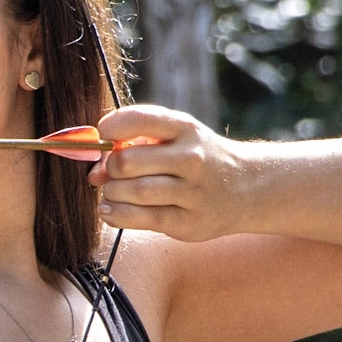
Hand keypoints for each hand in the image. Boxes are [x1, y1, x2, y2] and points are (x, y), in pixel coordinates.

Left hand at [88, 104, 253, 242]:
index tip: (103, 139)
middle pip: (128, 162)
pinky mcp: (189, 222)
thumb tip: (95, 171)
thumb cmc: (196, 159)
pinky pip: (142, 219)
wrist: (247, 187)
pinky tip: (110, 210)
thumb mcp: (176, 137)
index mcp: (185, 129)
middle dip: (109, 169)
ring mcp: (193, 192)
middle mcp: (192, 158)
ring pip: (133, 192)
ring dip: (112, 193)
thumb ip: (135, 143)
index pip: (137, 119)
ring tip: (114, 193)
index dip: (108, 129)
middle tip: (109, 174)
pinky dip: (117, 215)